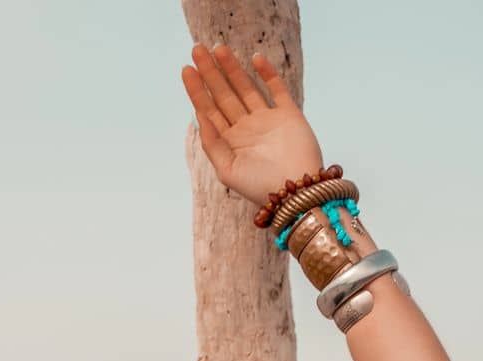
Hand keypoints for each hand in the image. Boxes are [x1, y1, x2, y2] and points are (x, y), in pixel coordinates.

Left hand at [181, 42, 323, 207]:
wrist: (294, 191)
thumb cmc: (259, 187)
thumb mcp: (227, 170)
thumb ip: (213, 144)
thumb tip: (200, 117)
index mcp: (230, 142)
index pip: (210, 111)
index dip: (198, 91)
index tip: (187, 70)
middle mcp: (246, 128)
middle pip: (224, 94)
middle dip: (211, 73)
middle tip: (197, 49)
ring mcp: (267, 120)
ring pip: (246, 87)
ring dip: (233, 68)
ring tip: (218, 48)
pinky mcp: (289, 114)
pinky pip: (276, 89)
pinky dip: (267, 73)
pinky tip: (255, 58)